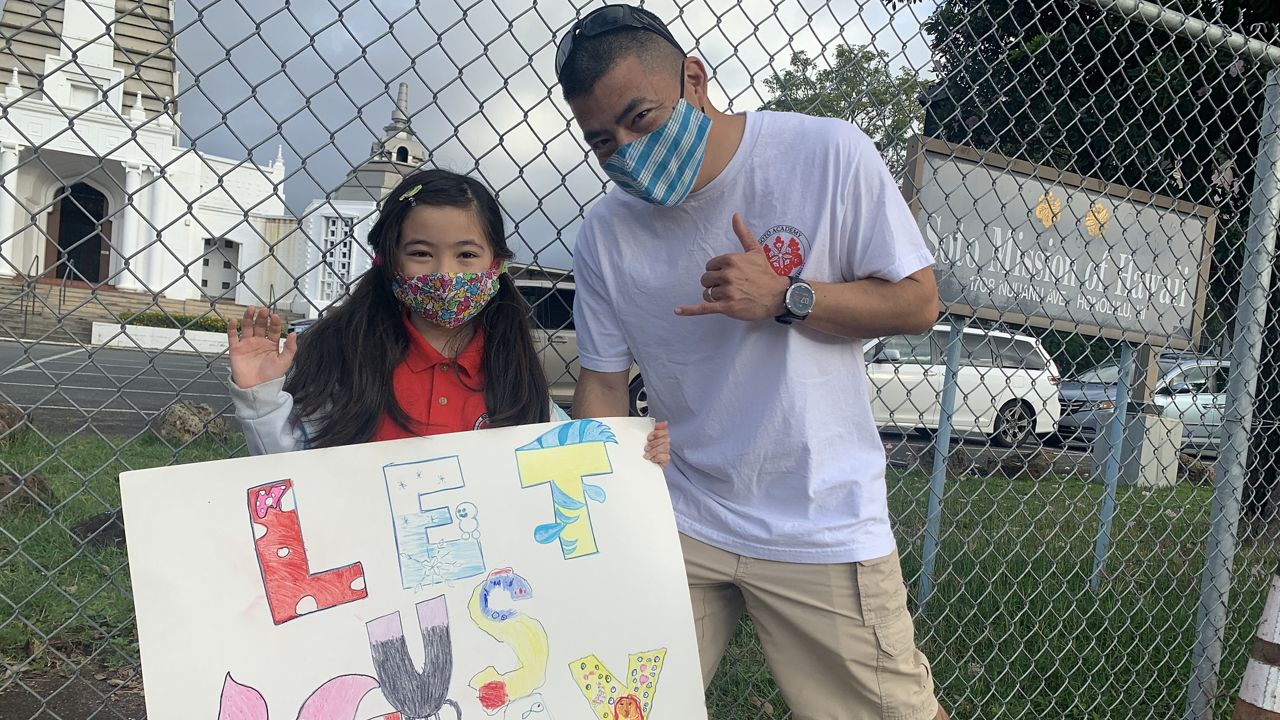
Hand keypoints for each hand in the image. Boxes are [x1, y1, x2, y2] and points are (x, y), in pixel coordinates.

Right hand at [228, 306, 297, 388]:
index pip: (273, 330)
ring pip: (247, 327)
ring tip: (251, 309)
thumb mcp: (284, 362)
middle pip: (260, 325)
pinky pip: (233, 336)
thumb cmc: (271, 377)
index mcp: (272, 344)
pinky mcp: (236, 349)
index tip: (275, 316)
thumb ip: (290, 348)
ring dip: (248, 317)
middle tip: (263, 310)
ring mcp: (247, 344)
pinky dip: (232, 328)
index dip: (274, 323)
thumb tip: (294, 334)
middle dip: (262, 317)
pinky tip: (234, 320)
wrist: (256, 389)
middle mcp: (259, 342)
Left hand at [644, 420, 669, 468]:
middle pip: (665, 439)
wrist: (639, 464)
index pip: (664, 431)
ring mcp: (666, 452)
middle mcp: (664, 443)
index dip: (657, 433)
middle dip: (654, 443)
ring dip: (654, 451)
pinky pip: (666, 456)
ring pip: (665, 447)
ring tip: (647, 455)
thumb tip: (665, 422)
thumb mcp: (644, 437)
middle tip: (646, 448)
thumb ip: (653, 428)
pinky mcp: (666, 460)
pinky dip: (657, 457)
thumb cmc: (643, 450)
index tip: (648, 438)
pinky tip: (652, 459)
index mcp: (660, 436)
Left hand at [674, 213, 790, 320]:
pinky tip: (678, 310)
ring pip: (707, 293)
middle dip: (714, 283)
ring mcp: (727, 292)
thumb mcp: (755, 250)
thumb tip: (735, 215)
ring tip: (731, 297)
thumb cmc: (766, 273)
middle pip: (705, 279)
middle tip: (730, 287)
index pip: (710, 266)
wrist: (778, 295)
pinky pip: (704, 307)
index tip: (731, 275)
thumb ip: (742, 233)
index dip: (717, 271)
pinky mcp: (727, 307)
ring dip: (714, 296)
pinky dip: (690, 310)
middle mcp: (728, 274)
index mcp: (731, 260)